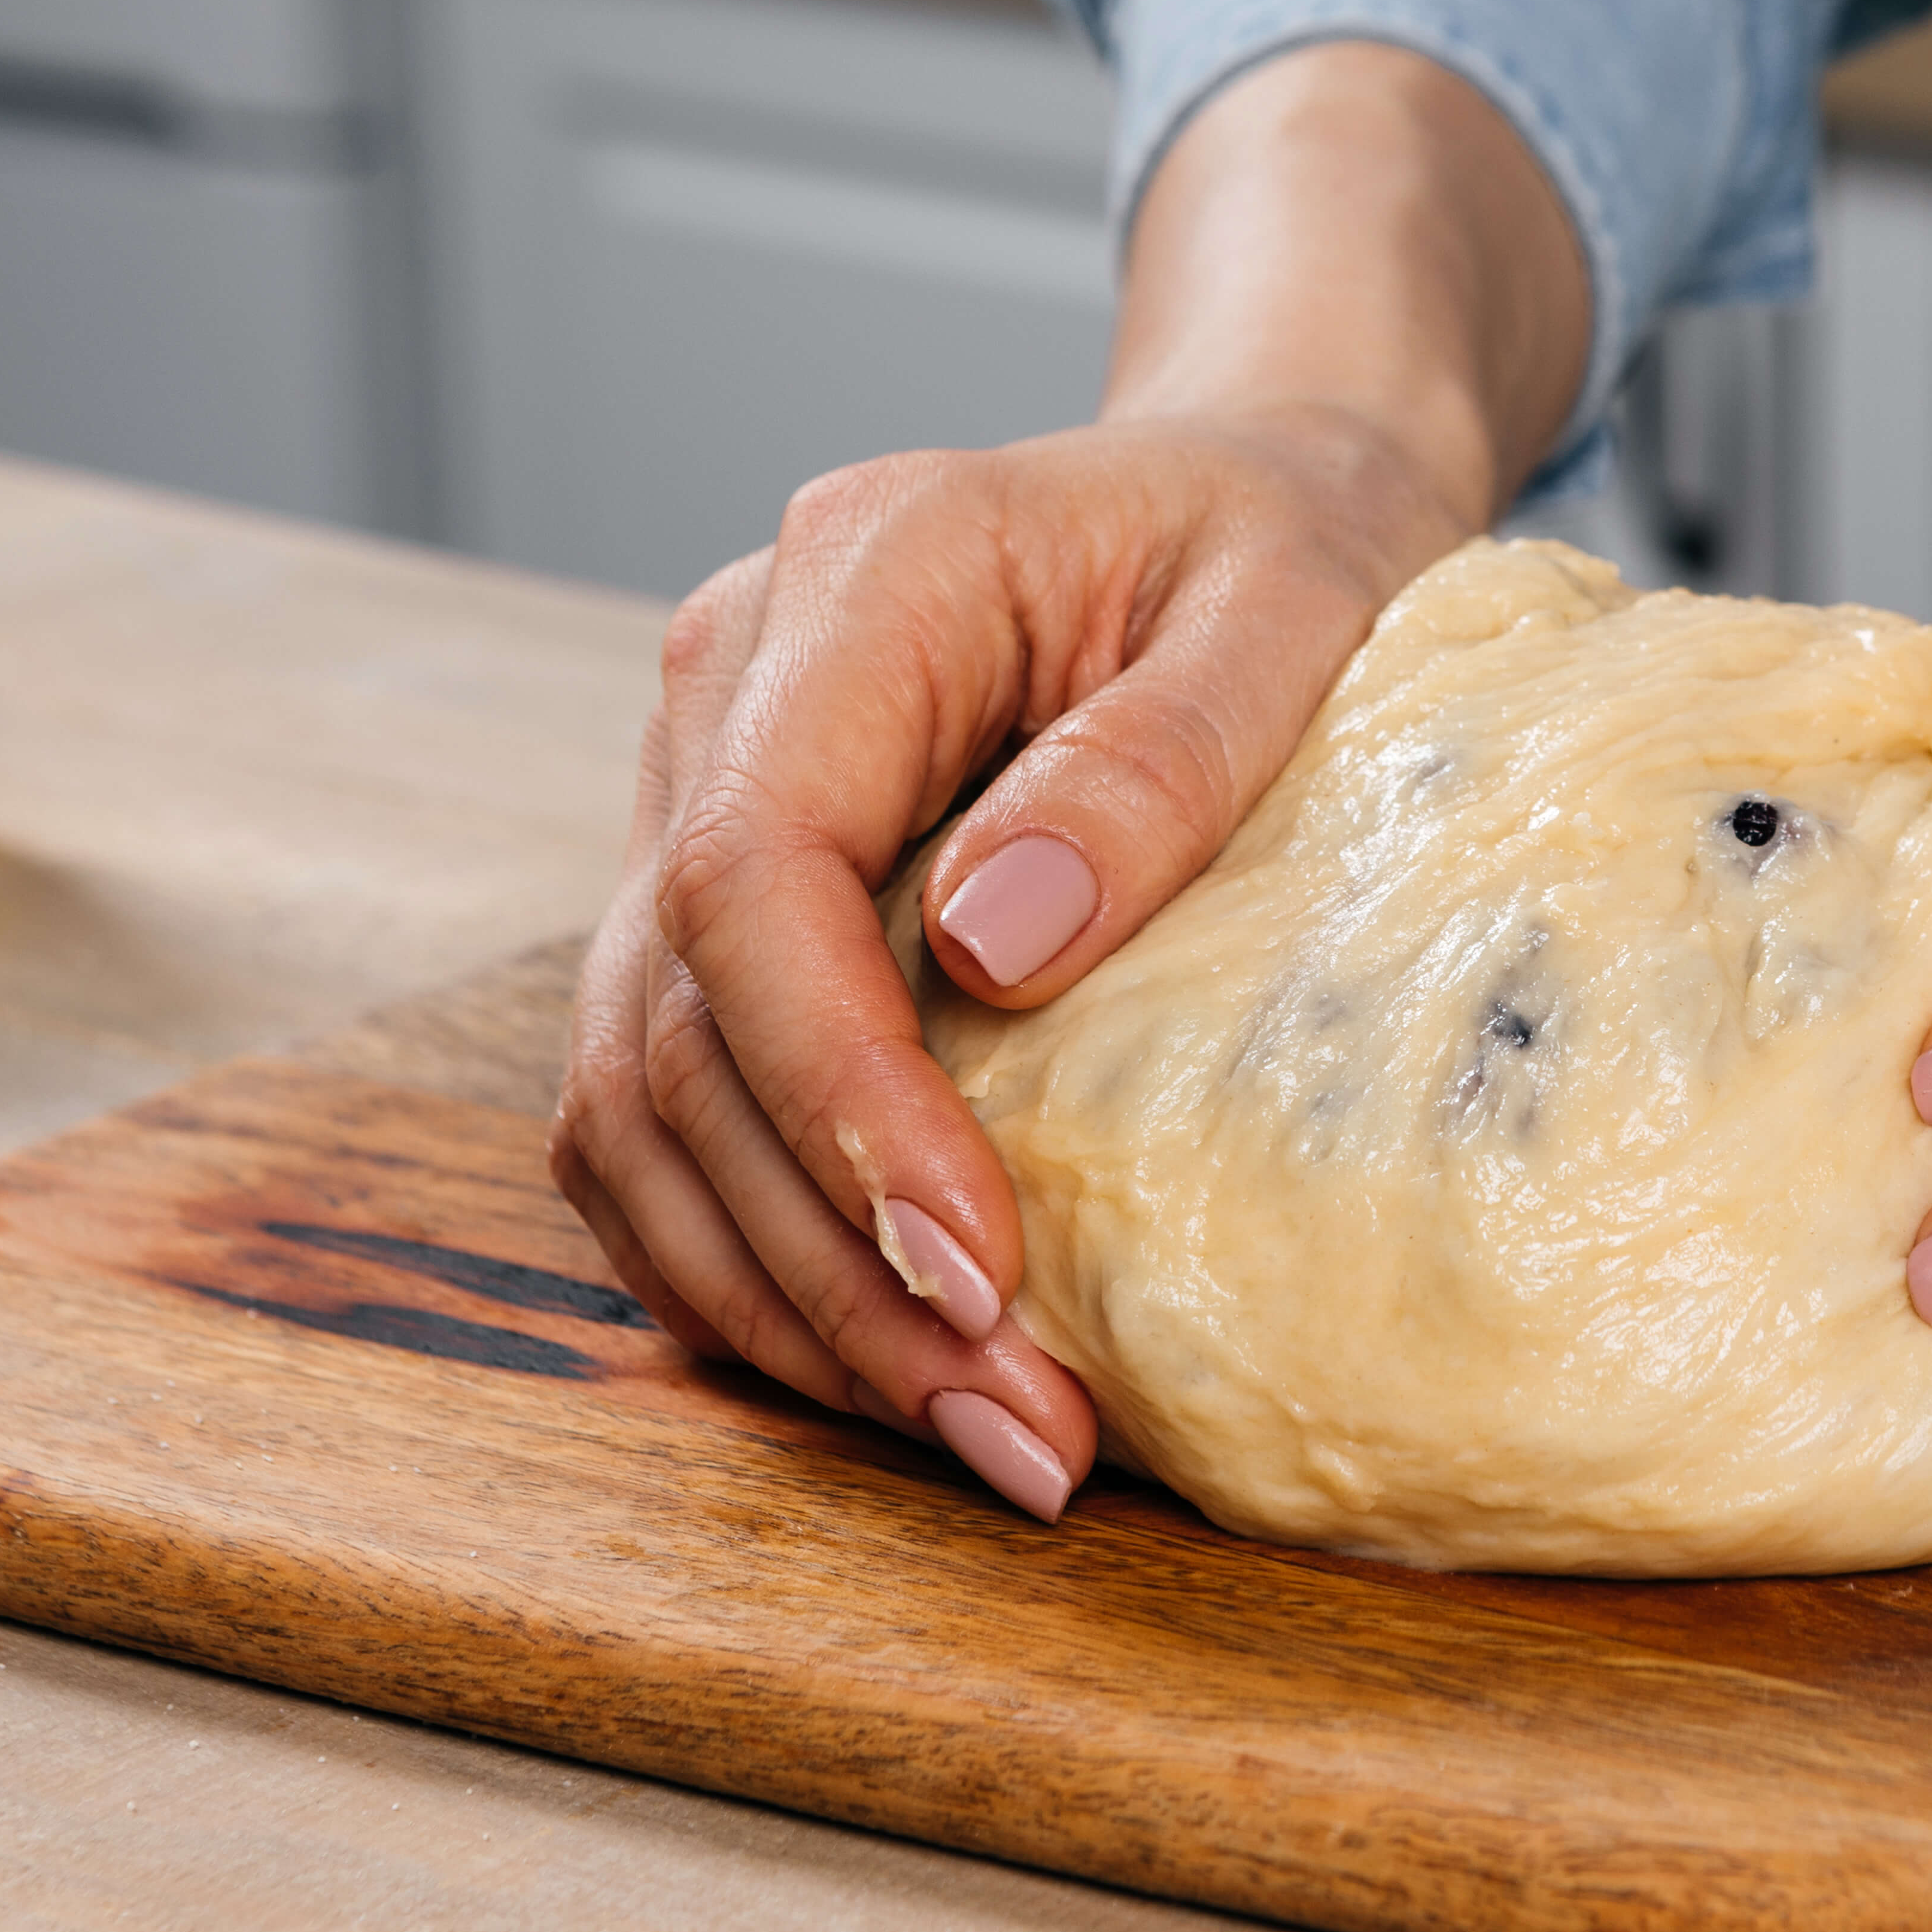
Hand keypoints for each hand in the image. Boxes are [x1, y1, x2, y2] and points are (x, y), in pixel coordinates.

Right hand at [547, 42, 1590, 1517]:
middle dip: (833, 1260)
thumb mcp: (1292, 606)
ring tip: (988, 1437)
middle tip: (1020, 1430)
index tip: (978, 1266)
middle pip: (678, 1022)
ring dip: (793, 1302)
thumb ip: (1157, 758)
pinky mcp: (729, 908)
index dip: (839, 1093)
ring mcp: (703, 798)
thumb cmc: (1292, 540)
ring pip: (640, 1103)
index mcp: (858, 582)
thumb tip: (994, 943)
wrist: (1256, 494)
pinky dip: (768, 1262)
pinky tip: (905, 1367)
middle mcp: (732, 689)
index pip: (751, 871)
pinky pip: (679, 1118)